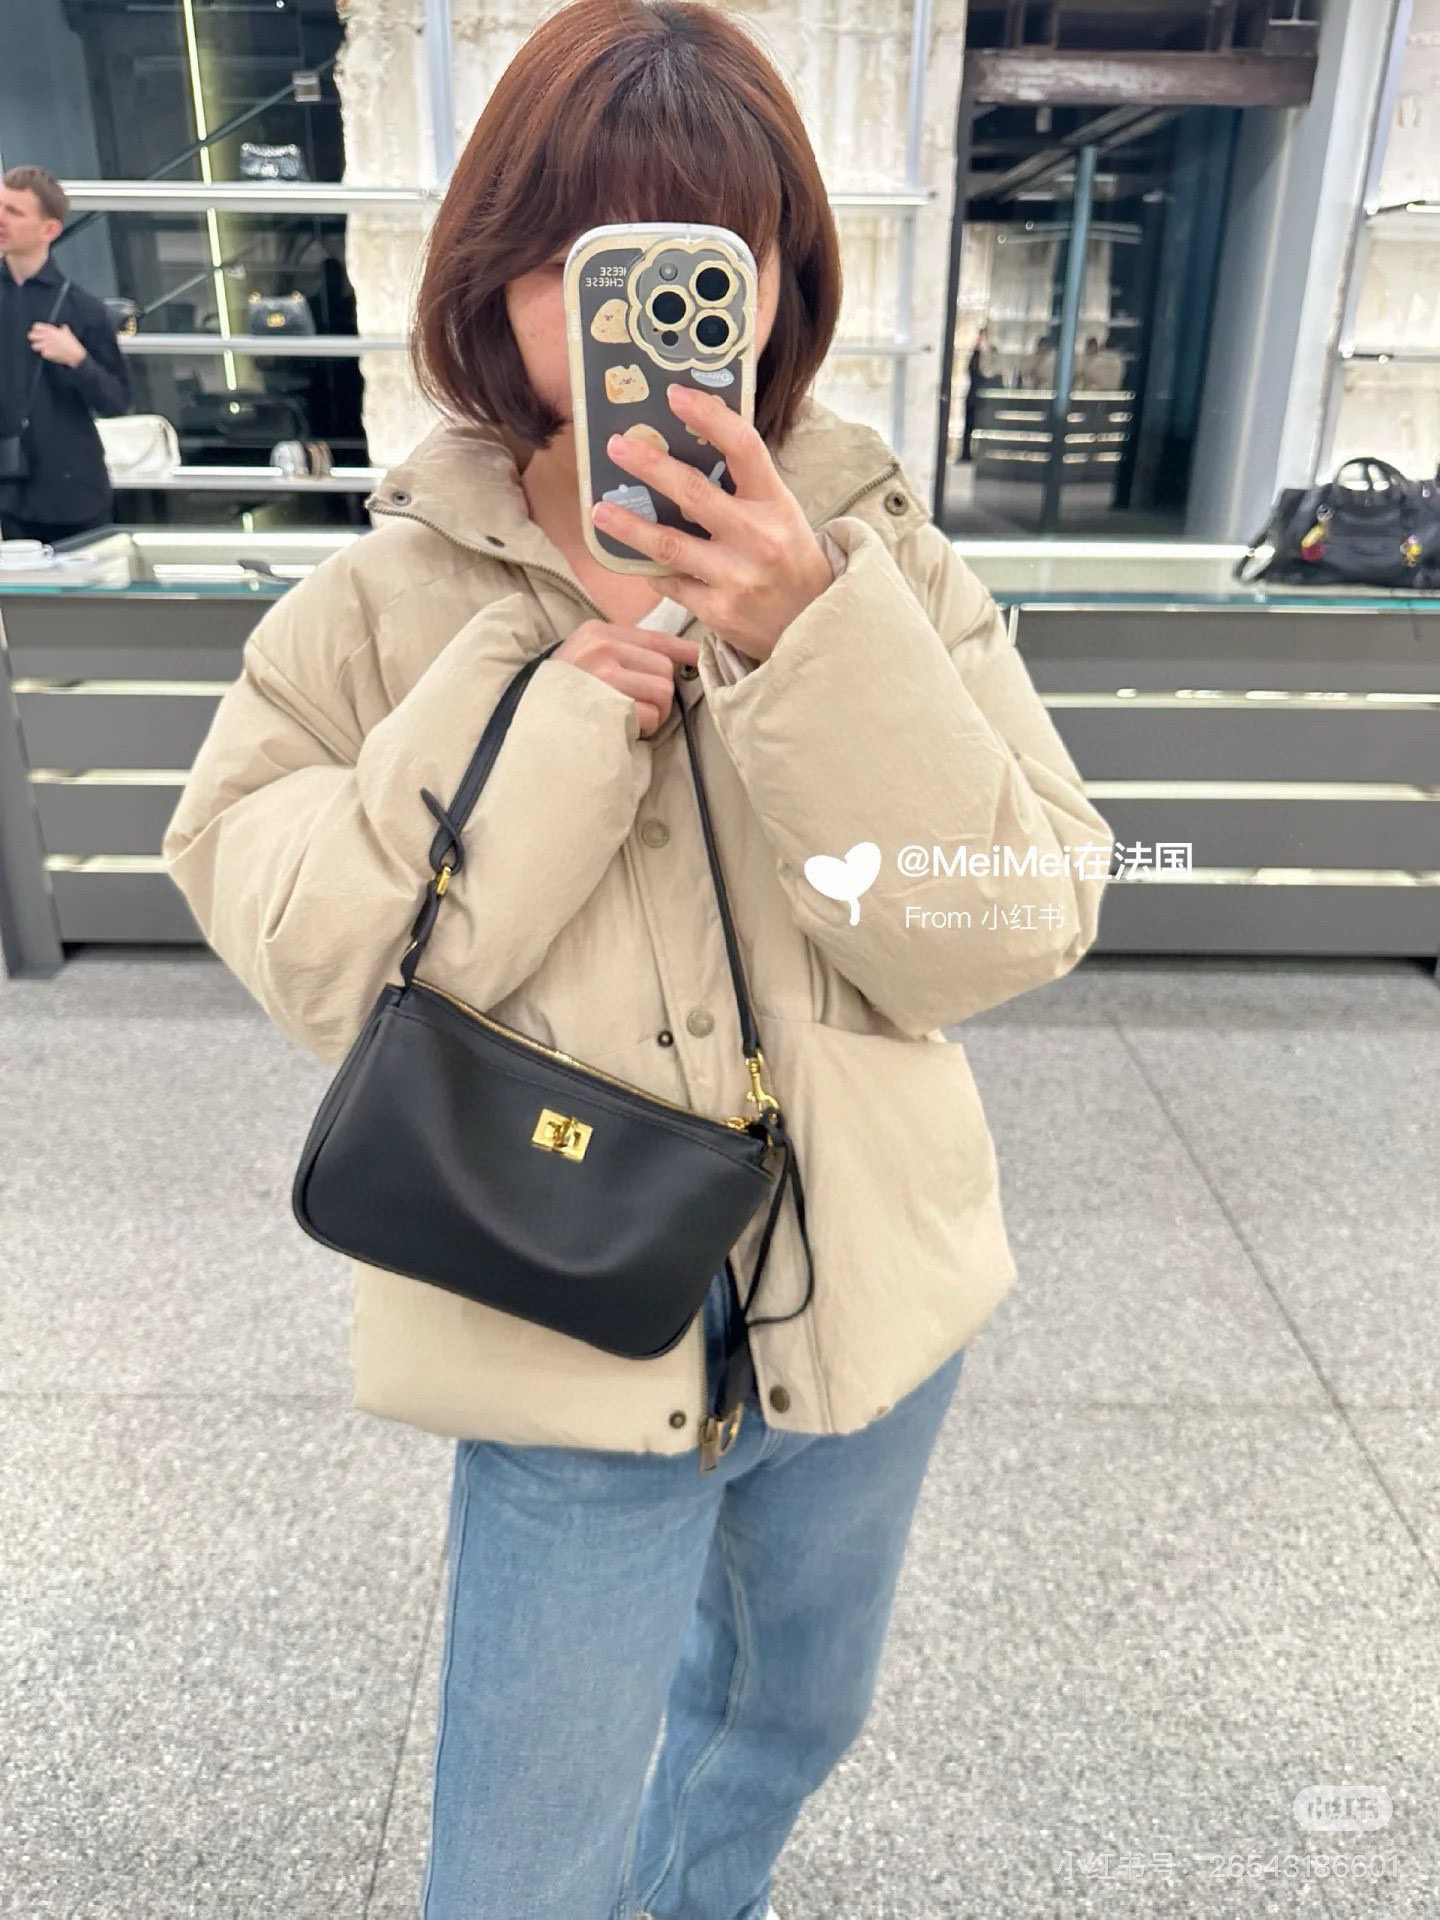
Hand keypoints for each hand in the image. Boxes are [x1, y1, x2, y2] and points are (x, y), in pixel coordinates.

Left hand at [29, 322, 86, 367]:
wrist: (75, 355)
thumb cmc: (72, 344)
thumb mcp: (68, 334)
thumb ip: (64, 329)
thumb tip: (64, 326)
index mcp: (50, 330)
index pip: (36, 326)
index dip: (36, 330)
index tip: (38, 333)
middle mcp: (46, 337)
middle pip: (31, 336)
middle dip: (33, 338)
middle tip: (38, 341)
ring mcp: (46, 345)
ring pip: (34, 346)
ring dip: (38, 347)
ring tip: (43, 349)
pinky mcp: (47, 353)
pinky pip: (42, 353)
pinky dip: (45, 354)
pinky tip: (50, 354)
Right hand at [553, 618, 700, 738]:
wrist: (526, 718)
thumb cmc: (561, 693)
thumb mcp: (587, 659)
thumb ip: (624, 655)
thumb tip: (675, 660)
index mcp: (599, 632)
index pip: (655, 638)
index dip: (683, 650)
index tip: (698, 656)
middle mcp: (602, 646)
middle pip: (664, 668)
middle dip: (661, 694)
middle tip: (640, 709)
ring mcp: (604, 674)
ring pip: (663, 691)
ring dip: (655, 712)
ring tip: (631, 718)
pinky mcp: (608, 702)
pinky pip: (651, 714)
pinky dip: (644, 727)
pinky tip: (623, 727)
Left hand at [592, 385, 832, 664]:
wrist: (814, 627)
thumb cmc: (790, 560)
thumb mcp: (782, 514)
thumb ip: (744, 486)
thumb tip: (687, 444)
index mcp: (776, 503)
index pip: (743, 447)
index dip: (709, 416)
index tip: (675, 396)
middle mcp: (758, 538)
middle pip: (694, 493)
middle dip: (649, 466)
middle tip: (617, 446)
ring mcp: (737, 578)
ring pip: (669, 545)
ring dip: (628, 526)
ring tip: (599, 511)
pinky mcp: (718, 612)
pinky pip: (672, 583)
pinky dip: (652, 568)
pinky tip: (634, 557)